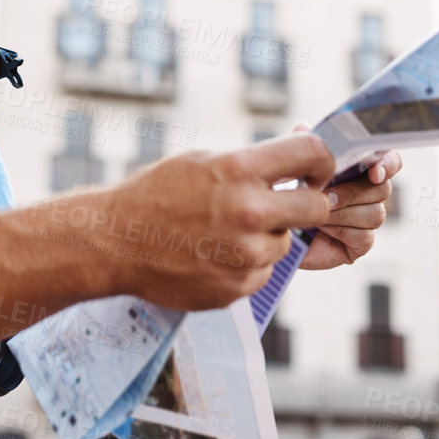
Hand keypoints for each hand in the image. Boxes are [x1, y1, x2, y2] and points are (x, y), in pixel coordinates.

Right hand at [93, 132, 334, 311]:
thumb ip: (253, 160)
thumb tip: (302, 150)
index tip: (314, 170)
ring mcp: (245, 255)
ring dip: (266, 236)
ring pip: (285, 243)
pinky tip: (213, 254)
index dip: (321, 161)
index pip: (312, 155)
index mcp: (238, 171)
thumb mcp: (203, 160)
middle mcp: (248, 213)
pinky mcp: (238, 288)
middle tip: (286, 203)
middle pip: (317, 207)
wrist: (116, 243)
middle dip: (307, 203)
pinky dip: (246, 264)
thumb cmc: (156, 194)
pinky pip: (263, 271)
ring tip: (224, 231)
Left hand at [294, 121, 401, 270]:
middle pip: (383, 189)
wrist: (275, 230)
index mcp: (358, 167)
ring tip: (316, 213)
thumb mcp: (292, 166)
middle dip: (352, 191)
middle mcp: (367, 192)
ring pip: (375, 214)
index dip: (388, 164)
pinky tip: (322, 230)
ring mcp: (365, 218)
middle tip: (325, 195)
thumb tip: (302, 127)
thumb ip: (300, 146)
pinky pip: (365, 237)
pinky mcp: (359, 243)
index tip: (375, 172)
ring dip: (343, 213)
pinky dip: (342, 232)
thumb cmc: (287, 193)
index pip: (389, 160)